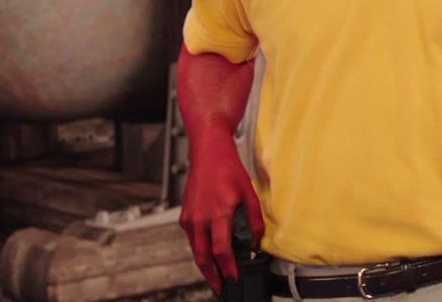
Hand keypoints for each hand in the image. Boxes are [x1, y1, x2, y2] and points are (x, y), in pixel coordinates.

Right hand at [178, 134, 264, 293]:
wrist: (208, 153)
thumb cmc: (229, 170)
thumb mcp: (250, 194)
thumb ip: (255, 221)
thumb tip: (256, 242)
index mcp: (218, 214)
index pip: (221, 250)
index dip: (228, 267)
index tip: (234, 278)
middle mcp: (200, 218)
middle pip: (203, 257)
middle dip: (212, 276)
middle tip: (221, 287)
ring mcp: (190, 218)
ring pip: (195, 250)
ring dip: (205, 265)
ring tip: (215, 276)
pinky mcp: (185, 215)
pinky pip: (192, 239)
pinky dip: (199, 250)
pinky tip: (208, 254)